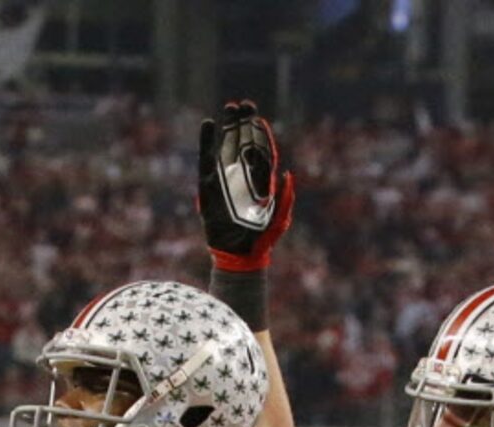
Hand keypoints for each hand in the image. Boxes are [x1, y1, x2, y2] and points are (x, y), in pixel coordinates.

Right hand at [198, 100, 294, 270]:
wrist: (238, 255)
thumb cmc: (261, 240)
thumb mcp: (278, 221)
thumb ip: (285, 199)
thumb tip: (287, 174)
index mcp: (260, 180)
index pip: (260, 150)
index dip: (259, 132)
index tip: (257, 116)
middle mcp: (243, 175)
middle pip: (243, 142)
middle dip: (243, 123)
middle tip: (243, 104)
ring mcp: (225, 178)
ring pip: (226, 146)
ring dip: (228, 127)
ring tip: (230, 108)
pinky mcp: (208, 185)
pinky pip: (206, 159)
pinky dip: (206, 141)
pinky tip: (208, 123)